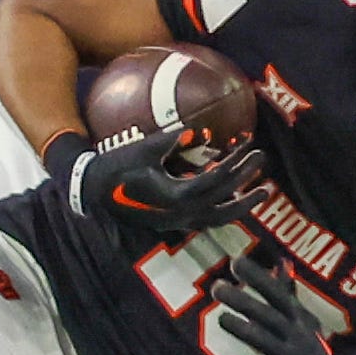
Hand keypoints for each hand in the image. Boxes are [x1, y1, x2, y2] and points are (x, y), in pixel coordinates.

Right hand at [65, 125, 266, 236]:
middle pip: (224, 202)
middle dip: (247, 181)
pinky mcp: (173, 222)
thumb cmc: (116, 166)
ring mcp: (178, 221)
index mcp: (176, 197)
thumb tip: (203, 133)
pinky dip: (224, 209)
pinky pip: (207, 218)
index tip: (253, 147)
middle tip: (263, 161)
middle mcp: (181, 214)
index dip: (237, 163)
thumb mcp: (145, 149)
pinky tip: (233, 197)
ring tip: (261, 192)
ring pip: (219, 218)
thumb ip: (175, 140)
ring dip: (241, 204)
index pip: (216, 180)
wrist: (92, 190)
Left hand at [210, 254, 355, 354]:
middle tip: (216, 287)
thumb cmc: (307, 348)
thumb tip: (282, 261)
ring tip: (222, 319)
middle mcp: (296, 336)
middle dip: (244, 301)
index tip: (235, 261)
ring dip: (245, 330)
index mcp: (297, 319)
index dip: (258, 277)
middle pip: (268, 315)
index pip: (276, 294)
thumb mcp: (301, 319)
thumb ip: (287, 292)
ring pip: (266, 342)